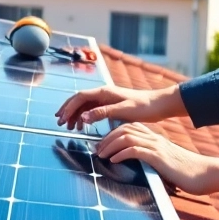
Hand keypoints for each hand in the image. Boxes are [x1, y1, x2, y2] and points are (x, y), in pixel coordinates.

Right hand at [55, 84, 186, 130]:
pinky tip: (82, 126)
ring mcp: (107, 99)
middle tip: (59, 122)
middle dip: (68, 110)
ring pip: (85, 106)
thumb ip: (102, 113)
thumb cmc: (143, 107)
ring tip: (69, 127)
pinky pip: (92, 110)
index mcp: (105, 92)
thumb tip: (83, 117)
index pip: (80, 97)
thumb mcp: (123, 111)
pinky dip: (85, 117)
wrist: (158, 105)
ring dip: (75, 115)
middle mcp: (104, 94)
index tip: (62, 119)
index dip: (69, 107)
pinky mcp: (111, 105)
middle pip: (79, 100)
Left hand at [94, 122, 218, 202]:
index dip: (113, 133)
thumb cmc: (190, 175)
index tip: (102, 145)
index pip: (130, 127)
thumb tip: (142, 171)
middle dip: (106, 138)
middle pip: (124, 128)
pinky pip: (135, 149)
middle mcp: (155, 139)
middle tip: (96, 150)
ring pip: (126, 136)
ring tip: (101, 155)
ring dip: (110, 145)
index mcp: (157, 140)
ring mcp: (157, 147)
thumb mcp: (168, 166)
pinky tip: (113, 161)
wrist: (209, 174)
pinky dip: (120, 153)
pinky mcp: (159, 157)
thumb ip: (155, 164)